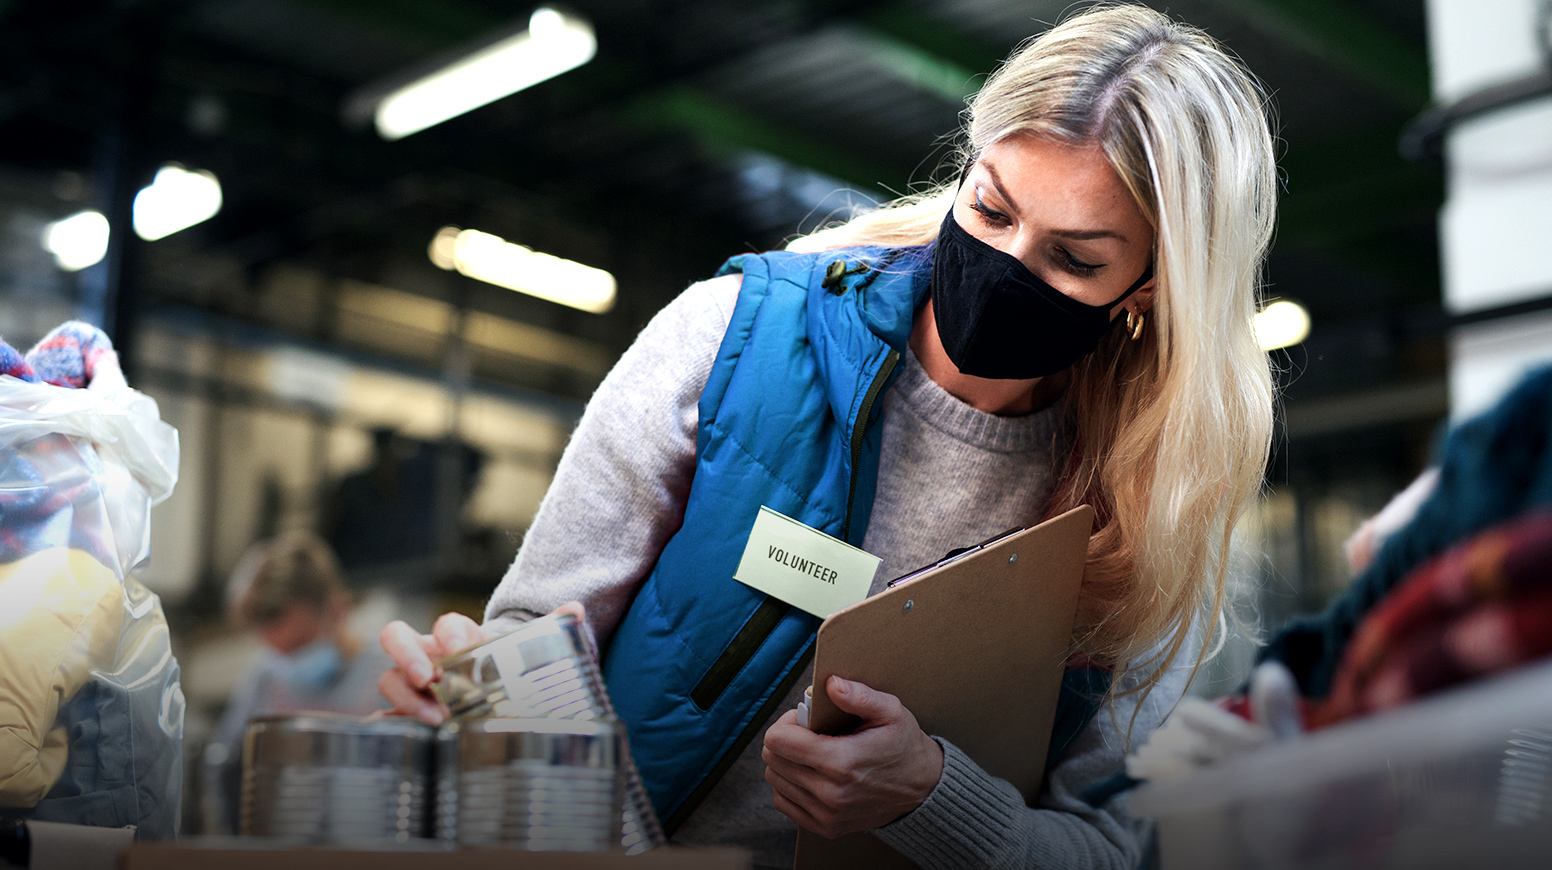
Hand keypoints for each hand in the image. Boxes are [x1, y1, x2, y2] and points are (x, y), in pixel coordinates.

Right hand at [377, 601, 586, 723]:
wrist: (494, 689)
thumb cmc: (505, 666)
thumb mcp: (529, 649)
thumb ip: (552, 628)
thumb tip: (576, 611)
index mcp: (457, 636)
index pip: (446, 623)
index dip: (450, 634)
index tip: (461, 651)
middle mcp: (428, 654)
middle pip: (396, 638)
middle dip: (407, 655)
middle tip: (428, 679)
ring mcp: (412, 683)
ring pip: (390, 679)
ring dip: (405, 698)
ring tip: (435, 720)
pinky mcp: (405, 711)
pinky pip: (384, 715)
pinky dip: (385, 723)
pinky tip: (394, 735)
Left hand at [761, 676, 943, 838]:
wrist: (922, 790)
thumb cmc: (904, 745)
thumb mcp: (890, 711)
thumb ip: (859, 696)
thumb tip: (831, 685)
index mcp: (840, 762)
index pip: (777, 740)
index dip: (787, 722)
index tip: (807, 720)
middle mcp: (829, 793)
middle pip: (772, 759)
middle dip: (786, 739)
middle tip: (811, 734)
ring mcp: (826, 814)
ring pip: (775, 779)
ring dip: (787, 761)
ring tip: (813, 753)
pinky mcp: (824, 827)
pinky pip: (783, 801)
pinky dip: (789, 784)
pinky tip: (811, 773)